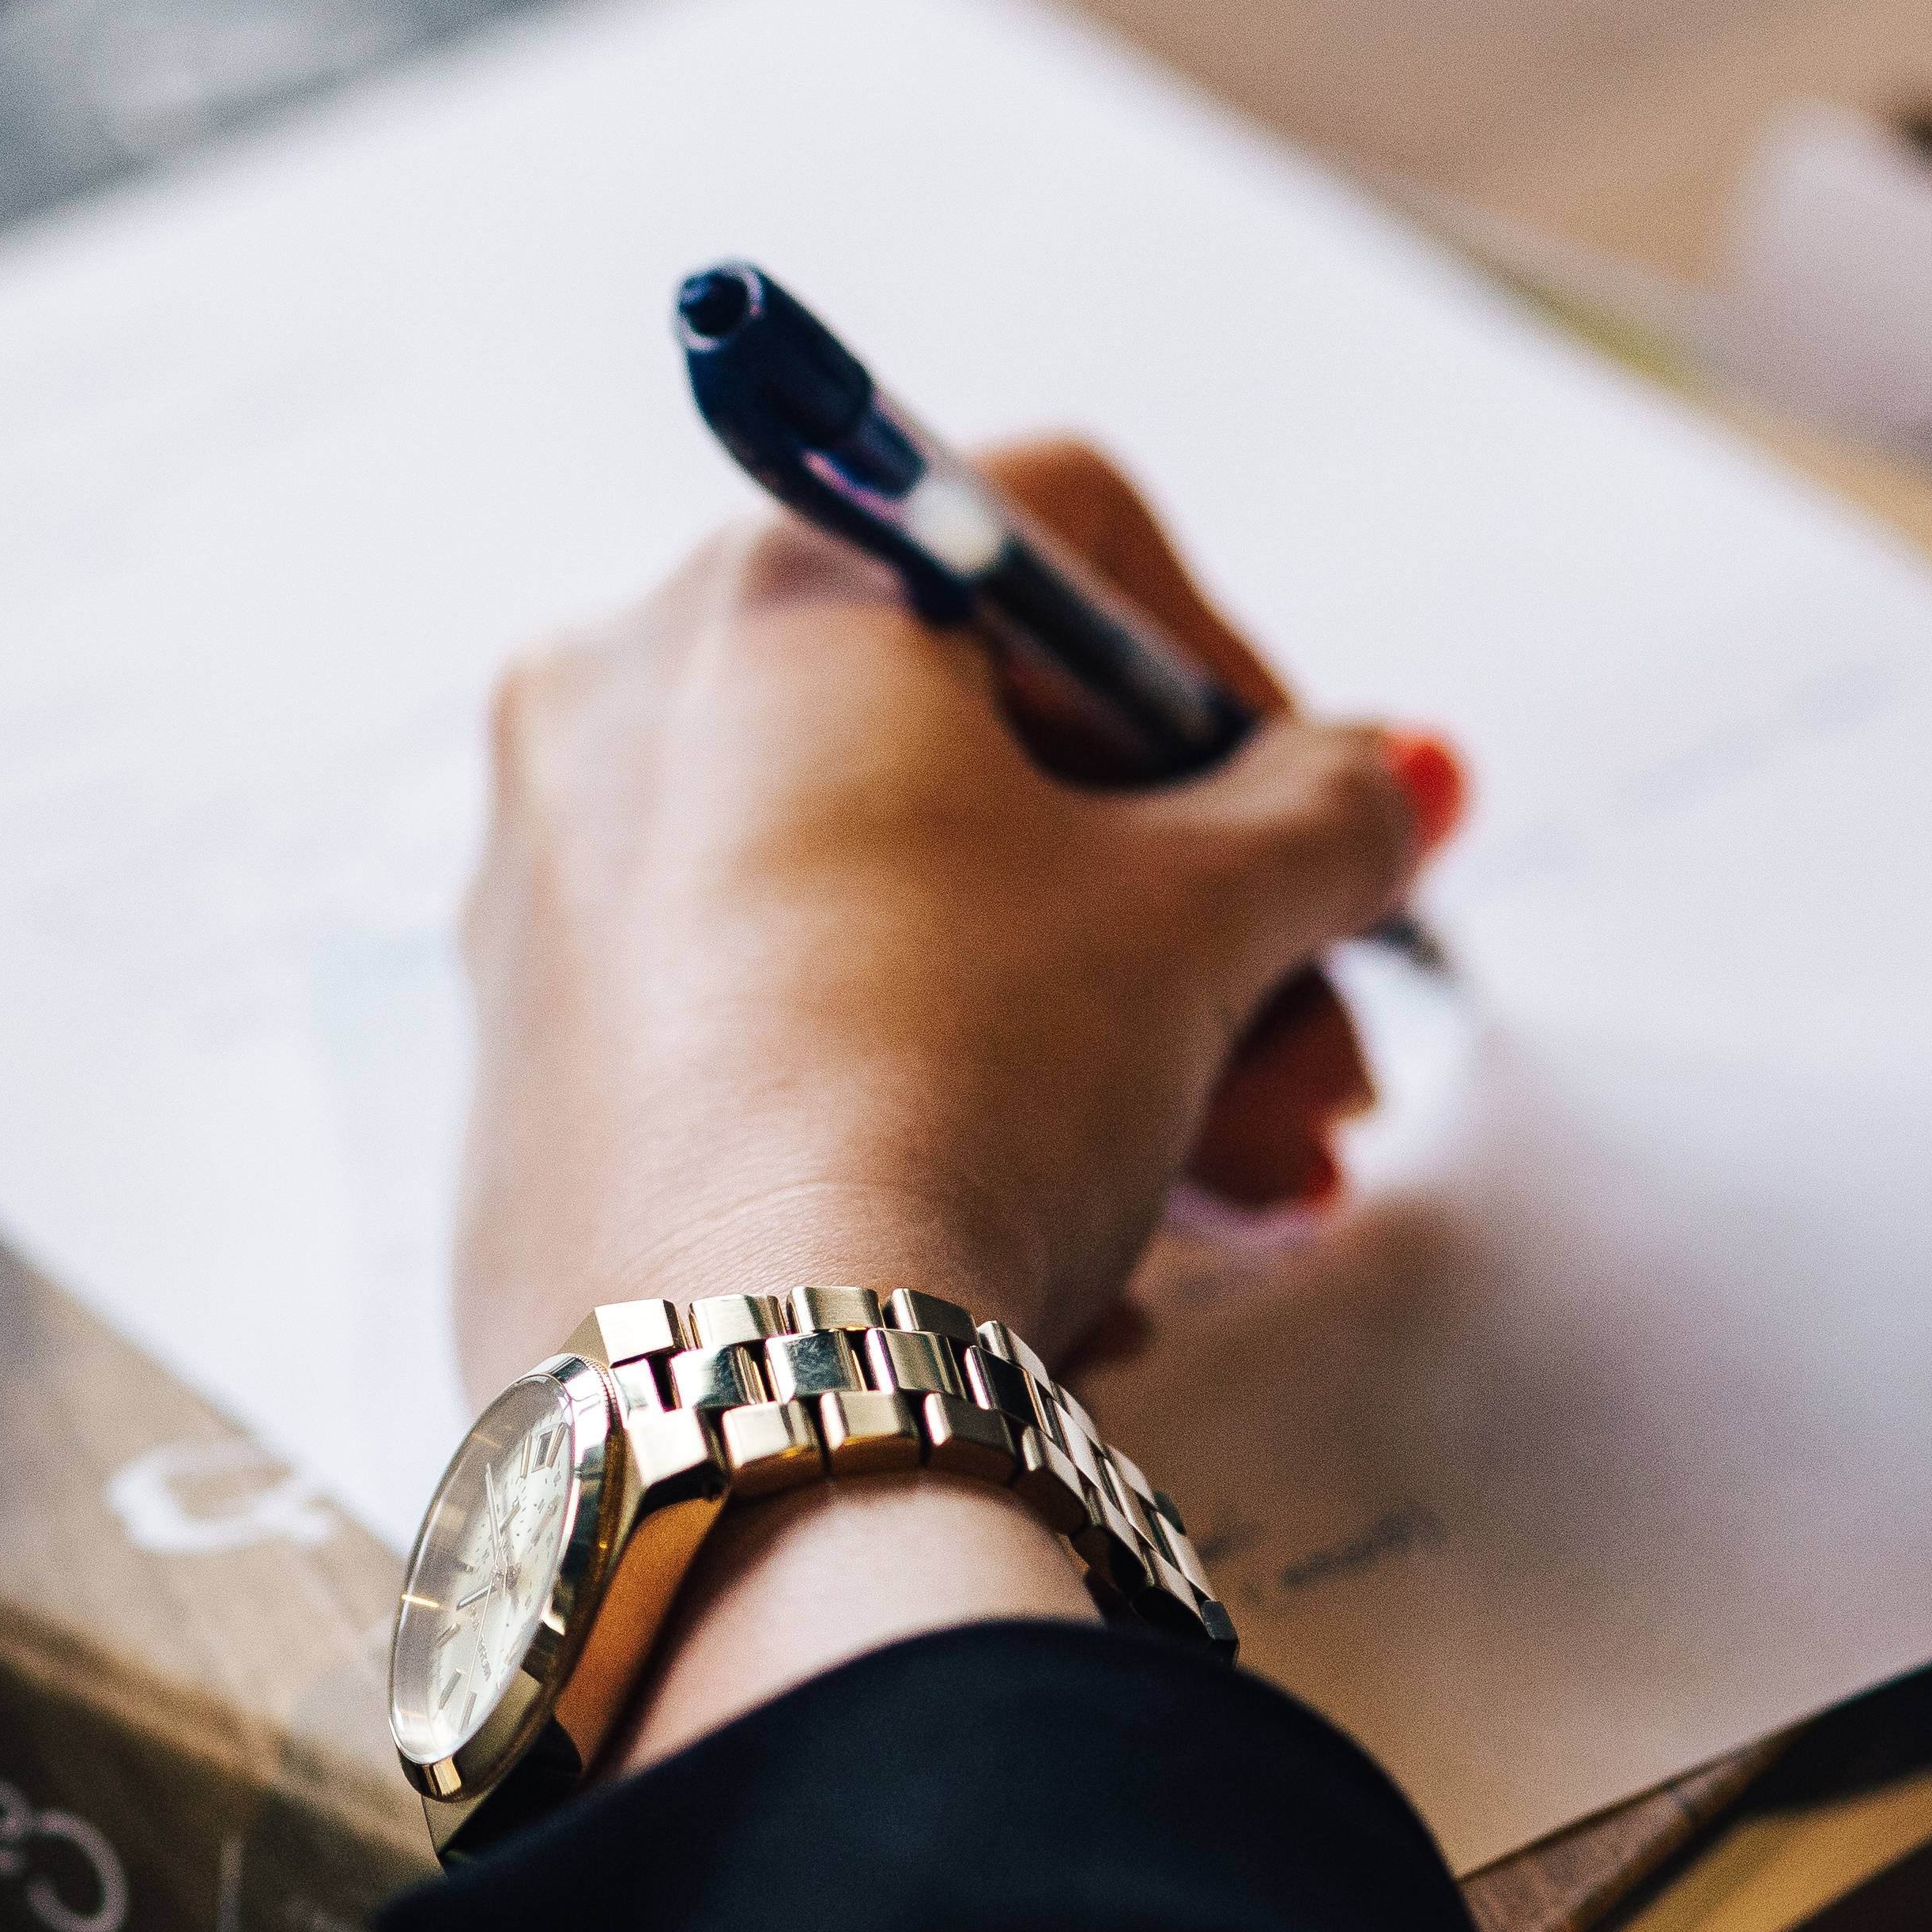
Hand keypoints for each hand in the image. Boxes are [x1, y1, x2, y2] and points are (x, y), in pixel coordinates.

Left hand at [451, 437, 1462, 1397]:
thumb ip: (1319, 820)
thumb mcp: (1194, 926)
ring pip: (894, 918)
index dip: (1228, 680)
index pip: (1051, 547)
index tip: (1319, 832)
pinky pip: (783, 1036)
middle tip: (1321, 1067)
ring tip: (1249, 1187)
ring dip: (1109, 1039)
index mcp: (758, 598)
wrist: (737, 1385)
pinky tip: (1067, 1257)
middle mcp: (613, 708)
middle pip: (975, 760)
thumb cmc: (956, 1086)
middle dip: (1192, 923)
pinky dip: (938, 1109)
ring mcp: (552, 892)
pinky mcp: (536, 1070)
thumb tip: (1395, 777)